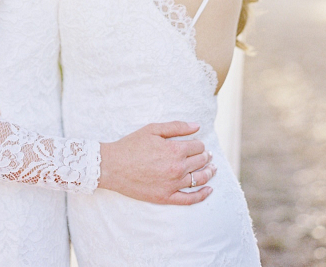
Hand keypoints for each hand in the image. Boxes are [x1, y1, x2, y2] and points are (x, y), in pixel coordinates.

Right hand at [99, 121, 215, 204]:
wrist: (113, 166)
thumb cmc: (131, 145)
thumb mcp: (153, 129)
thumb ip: (176, 127)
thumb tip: (197, 126)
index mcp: (175, 150)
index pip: (198, 146)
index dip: (199, 144)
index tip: (197, 143)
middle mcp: (177, 168)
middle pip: (200, 162)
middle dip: (206, 156)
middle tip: (208, 155)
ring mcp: (173, 185)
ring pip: (199, 179)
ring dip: (209, 173)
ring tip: (213, 169)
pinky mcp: (166, 197)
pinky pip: (190, 199)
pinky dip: (202, 195)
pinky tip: (209, 190)